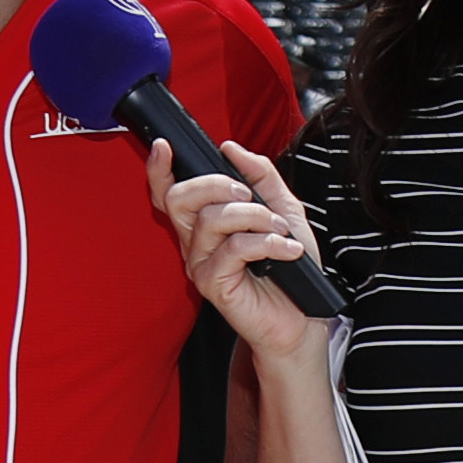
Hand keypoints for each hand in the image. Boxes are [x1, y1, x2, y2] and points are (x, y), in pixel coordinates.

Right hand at [148, 137, 327, 361]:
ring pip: (211, 219)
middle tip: (248, 194)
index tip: (164, 147)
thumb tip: (232, 148)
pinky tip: (287, 251)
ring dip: (254, 216)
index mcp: (205, 223)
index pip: (170, 194)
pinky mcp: (211, 284)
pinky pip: (233, 248)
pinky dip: (266, 243)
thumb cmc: (290, 267)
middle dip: (216, 184)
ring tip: (280, 231)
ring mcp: (200, 263)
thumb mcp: (283, 208)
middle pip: (180, 199)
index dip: (159, 171)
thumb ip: (261, 176)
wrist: (303, 314)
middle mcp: (195, 242)